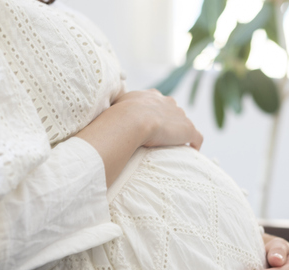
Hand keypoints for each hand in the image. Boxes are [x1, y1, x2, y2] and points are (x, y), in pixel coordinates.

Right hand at [76, 89, 202, 185]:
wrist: (131, 121)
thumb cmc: (116, 117)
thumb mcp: (110, 108)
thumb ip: (108, 110)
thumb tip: (92, 119)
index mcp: (150, 96)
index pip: (156, 103)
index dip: (155, 115)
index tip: (151, 126)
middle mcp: (166, 101)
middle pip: (172, 111)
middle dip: (169, 123)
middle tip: (163, 139)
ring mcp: (178, 115)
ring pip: (184, 123)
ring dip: (181, 135)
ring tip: (175, 149)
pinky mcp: (187, 129)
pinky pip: (196, 137)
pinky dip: (195, 144)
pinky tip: (192, 153)